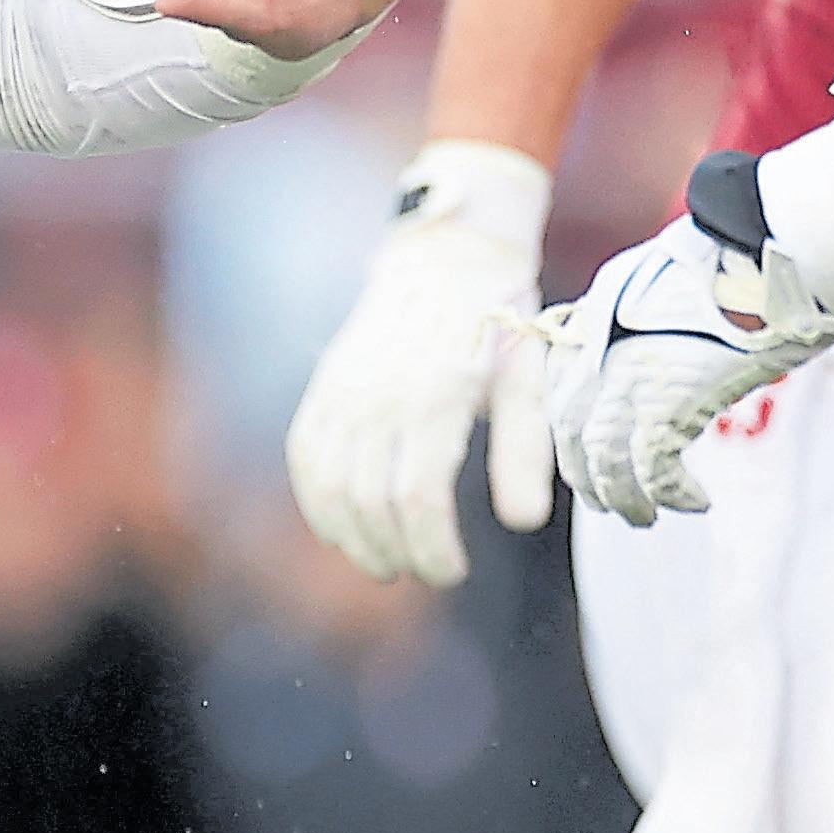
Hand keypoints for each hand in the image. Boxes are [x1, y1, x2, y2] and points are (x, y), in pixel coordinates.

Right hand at [285, 144, 555, 584]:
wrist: (447, 260)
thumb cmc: (500, 327)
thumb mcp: (529, 383)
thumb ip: (525, 453)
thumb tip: (524, 522)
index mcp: (438, 394)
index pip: (419, 496)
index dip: (432, 547)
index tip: (452, 571)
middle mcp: (381, 393)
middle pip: (372, 501)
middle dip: (399, 551)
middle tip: (426, 572)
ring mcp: (345, 389)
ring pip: (332, 487)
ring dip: (355, 538)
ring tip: (386, 563)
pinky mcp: (324, 388)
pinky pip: (304, 458)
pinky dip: (317, 503)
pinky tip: (342, 531)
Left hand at [544, 182, 833, 525]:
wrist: (768, 248)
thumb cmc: (735, 261)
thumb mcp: (666, 283)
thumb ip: (644, 321)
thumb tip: (655, 361)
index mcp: (595, 315)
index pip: (560, 387)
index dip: (572, 431)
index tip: (589, 456)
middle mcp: (600, 346)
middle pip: (572, 429)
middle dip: (588, 476)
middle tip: (611, 503)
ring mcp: (631, 375)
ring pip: (603, 459)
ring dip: (623, 498)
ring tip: (646, 518)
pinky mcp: (669, 401)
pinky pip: (654, 468)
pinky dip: (671, 493)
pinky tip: (695, 503)